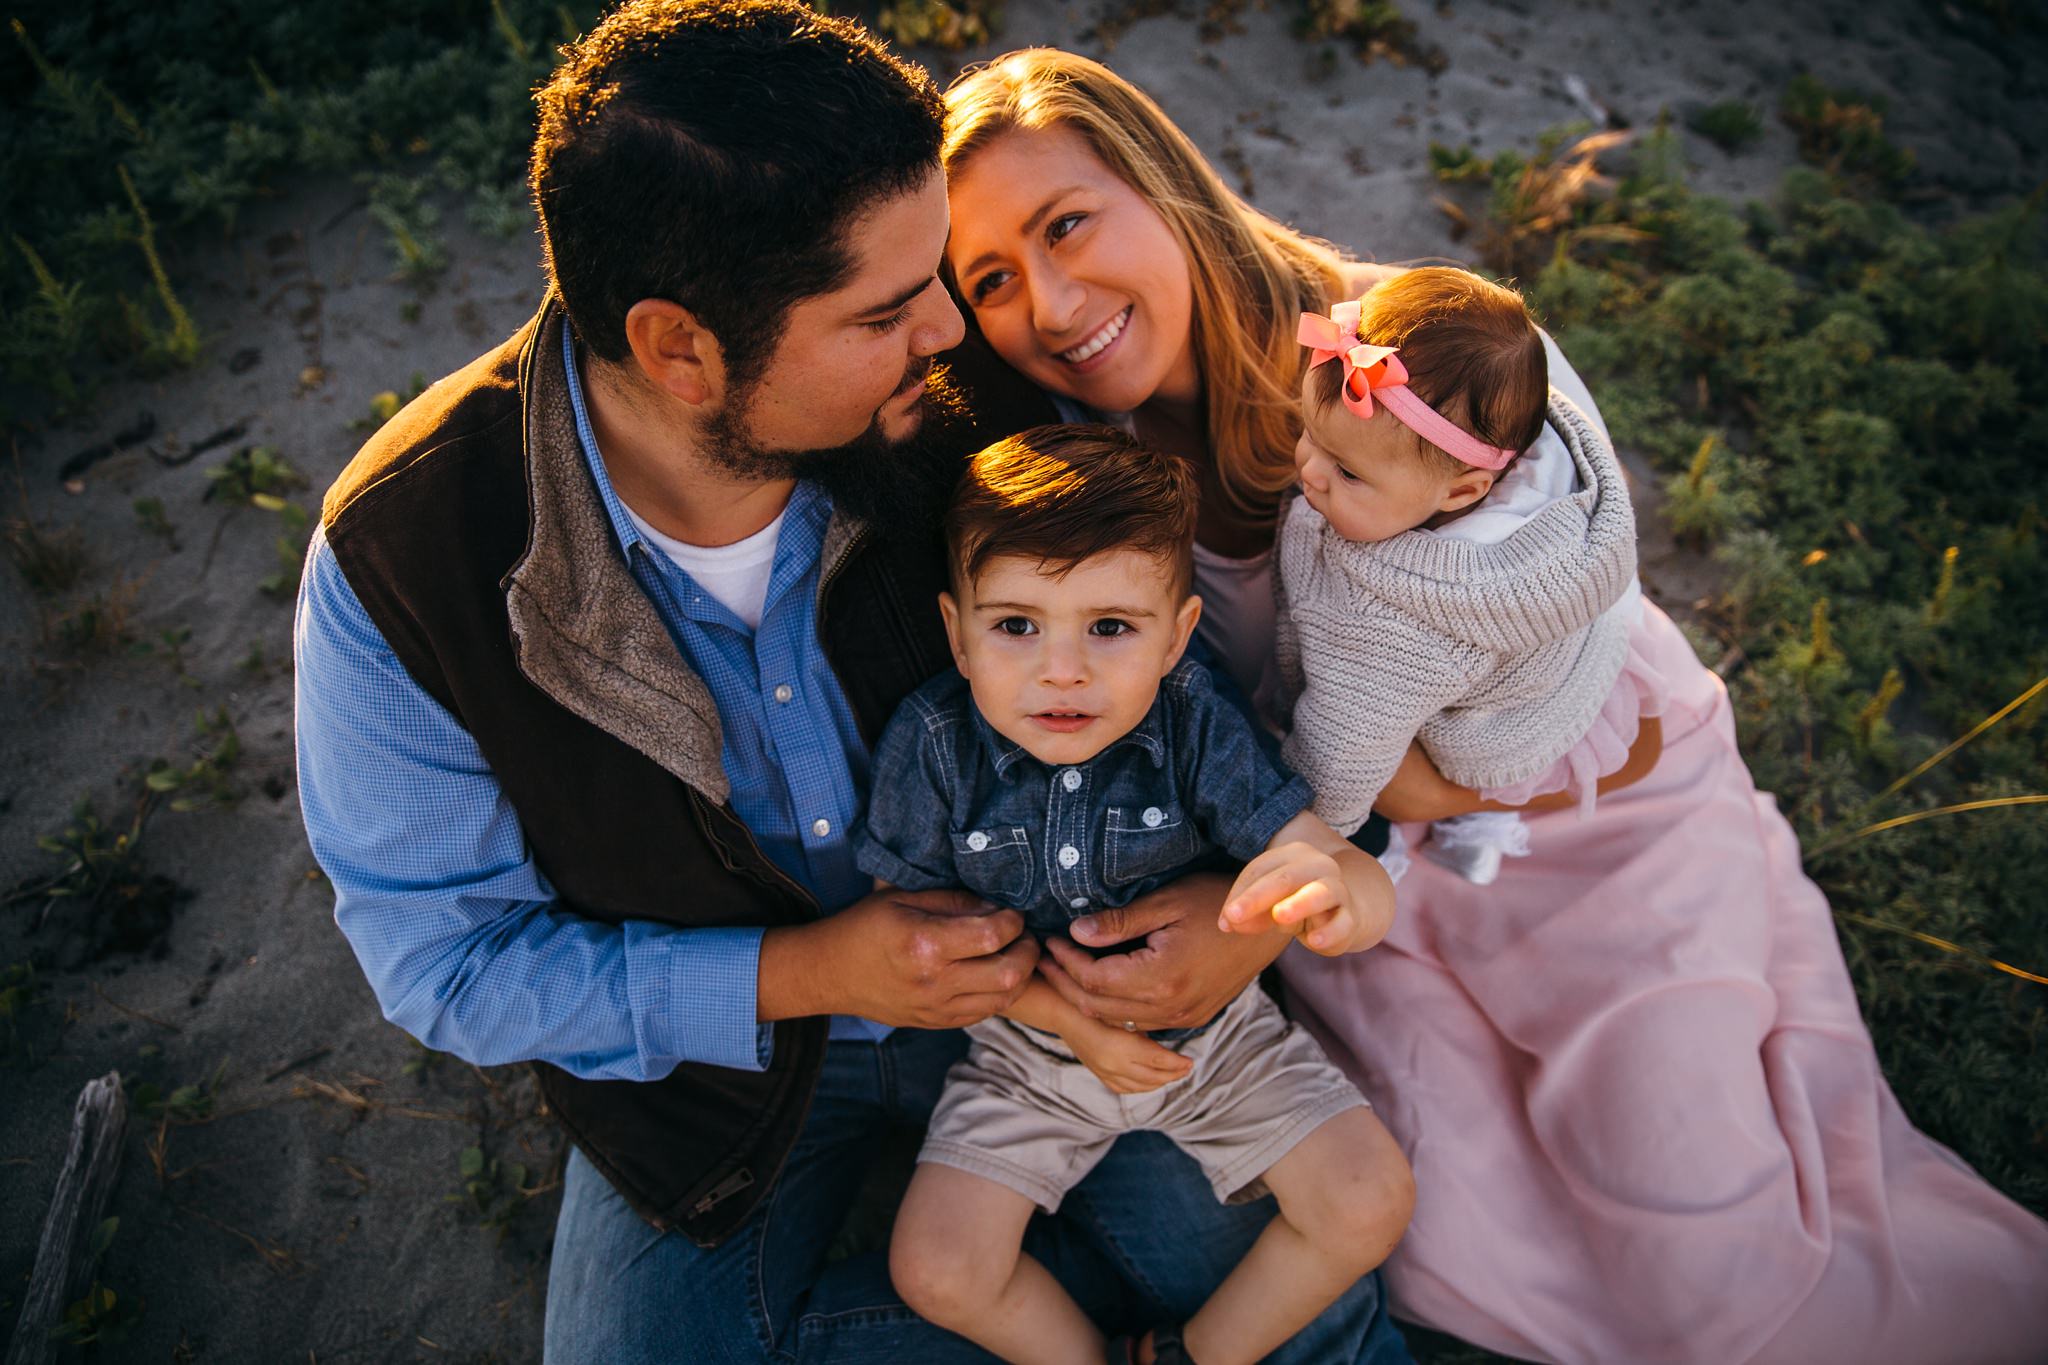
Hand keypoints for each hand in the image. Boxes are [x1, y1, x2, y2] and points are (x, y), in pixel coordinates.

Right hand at [758, 886, 1037, 1027]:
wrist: (830, 973)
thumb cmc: (865, 927)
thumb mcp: (905, 898)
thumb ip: (955, 901)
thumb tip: (999, 908)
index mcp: (925, 944)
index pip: (993, 935)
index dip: (1015, 920)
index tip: (1013, 911)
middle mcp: (935, 982)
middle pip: (1010, 974)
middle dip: (1029, 950)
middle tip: (1025, 934)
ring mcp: (937, 1008)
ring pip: (1004, 999)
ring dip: (1020, 975)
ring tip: (1015, 953)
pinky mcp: (937, 1023)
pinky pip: (985, 1013)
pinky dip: (1000, 993)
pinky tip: (995, 973)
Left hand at [1037, 872, 1284, 1032]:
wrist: (1270, 924)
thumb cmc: (1219, 901)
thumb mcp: (1166, 902)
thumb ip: (1120, 923)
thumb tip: (1076, 932)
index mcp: (1161, 979)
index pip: (1094, 980)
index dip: (1066, 962)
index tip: (1050, 940)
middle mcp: (1171, 1008)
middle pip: (1099, 1007)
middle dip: (1066, 982)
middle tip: (1044, 959)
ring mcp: (1183, 1018)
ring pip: (1117, 1021)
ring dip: (1087, 998)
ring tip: (1065, 970)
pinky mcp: (1192, 1017)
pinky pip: (1141, 1022)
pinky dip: (1114, 1008)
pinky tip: (1102, 983)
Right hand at [1061, 1017, 1191, 1094]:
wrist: (1062, 1012)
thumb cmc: (1094, 1003)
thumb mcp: (1123, 1012)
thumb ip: (1144, 1029)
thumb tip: (1169, 1037)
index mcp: (1120, 1047)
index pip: (1158, 1061)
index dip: (1177, 1064)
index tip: (1191, 1062)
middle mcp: (1113, 1065)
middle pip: (1153, 1077)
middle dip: (1173, 1074)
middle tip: (1188, 1068)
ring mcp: (1105, 1073)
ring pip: (1141, 1086)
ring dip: (1161, 1082)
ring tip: (1175, 1073)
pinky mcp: (1100, 1075)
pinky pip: (1126, 1089)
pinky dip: (1143, 1087)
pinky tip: (1152, 1080)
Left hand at [1217, 841, 1365, 954]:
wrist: (1345, 912)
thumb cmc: (1296, 903)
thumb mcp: (1269, 904)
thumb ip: (1249, 911)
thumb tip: (1227, 924)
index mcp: (1293, 855)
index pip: (1261, 869)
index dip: (1240, 893)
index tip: (1225, 919)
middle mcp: (1318, 866)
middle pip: (1285, 877)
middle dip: (1256, 897)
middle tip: (1233, 916)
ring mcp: (1337, 890)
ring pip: (1321, 893)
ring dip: (1299, 904)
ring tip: (1278, 916)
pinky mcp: (1350, 917)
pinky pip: (1342, 923)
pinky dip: (1329, 932)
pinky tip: (1314, 941)